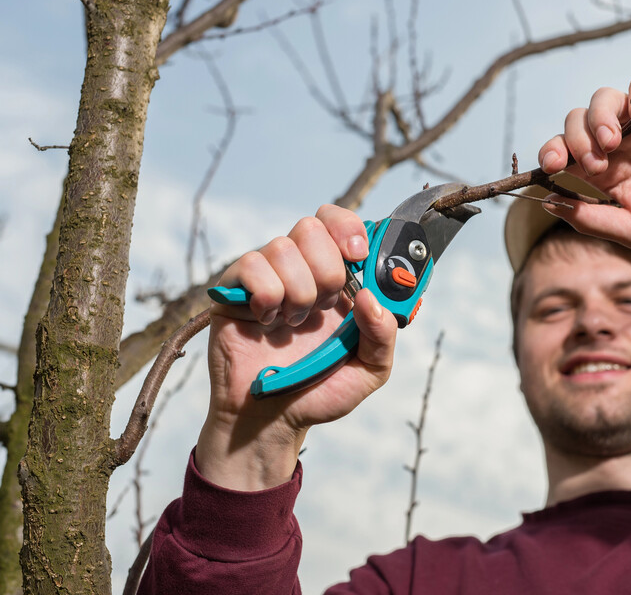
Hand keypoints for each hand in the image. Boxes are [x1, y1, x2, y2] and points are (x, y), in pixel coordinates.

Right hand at [196, 205, 397, 490]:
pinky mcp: (233, 289)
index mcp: (336, 280)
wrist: (272, 421)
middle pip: (311, 226)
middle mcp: (301, 271)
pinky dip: (266, 296)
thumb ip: (383, 334)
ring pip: (282, 247)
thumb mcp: (369, 370)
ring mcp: (266, 277)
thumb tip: (372, 297)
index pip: (338, 224)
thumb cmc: (318, 391)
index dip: (348, 228)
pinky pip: (251, 265)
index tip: (357, 255)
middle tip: (323, 305)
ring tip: (293, 323)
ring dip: (297, 292)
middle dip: (326, 268)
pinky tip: (266, 322)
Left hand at [538, 74, 630, 255]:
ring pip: (603, 98)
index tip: (552, 166)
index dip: (550, 153)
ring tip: (613, 143)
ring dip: (600, 117)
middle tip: (595, 163)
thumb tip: (548, 202)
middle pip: (576, 121)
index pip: (561, 152)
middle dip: (576, 139)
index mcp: (599, 172)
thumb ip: (591, 219)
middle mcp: (615, 144)